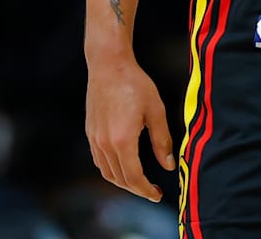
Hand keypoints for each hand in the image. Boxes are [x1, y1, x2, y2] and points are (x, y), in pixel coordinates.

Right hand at [86, 55, 174, 200]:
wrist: (108, 66)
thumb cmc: (135, 84)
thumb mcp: (156, 111)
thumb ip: (162, 141)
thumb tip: (169, 165)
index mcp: (122, 140)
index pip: (133, 177)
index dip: (146, 190)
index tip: (158, 195)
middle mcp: (104, 144)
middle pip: (119, 179)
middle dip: (137, 189)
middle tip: (153, 191)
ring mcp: (94, 139)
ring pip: (107, 172)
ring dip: (123, 182)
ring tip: (140, 182)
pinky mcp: (91, 133)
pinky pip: (100, 161)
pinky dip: (112, 170)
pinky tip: (124, 166)